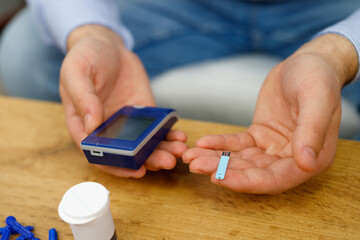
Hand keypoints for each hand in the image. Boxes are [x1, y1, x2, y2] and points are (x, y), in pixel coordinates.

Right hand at [60, 25, 186, 177]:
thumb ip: (82, 98)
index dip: (118, 166)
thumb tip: (92, 127)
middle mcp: (107, 129)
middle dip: (149, 160)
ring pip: (144, 143)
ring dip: (162, 150)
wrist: (107, 45)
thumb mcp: (76, 72)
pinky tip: (179, 135)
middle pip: (127, 153)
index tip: (137, 171)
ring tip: (179, 150)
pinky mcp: (142, 112)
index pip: (99, 154)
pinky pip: (155, 127)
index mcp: (85, 125)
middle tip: (168, 161)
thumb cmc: (86, 57)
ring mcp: (126, 122)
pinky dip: (167, 133)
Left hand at [183, 34, 357, 193]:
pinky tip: (202, 142)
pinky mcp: (258, 136)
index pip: (275, 179)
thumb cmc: (318, 78)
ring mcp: (272, 148)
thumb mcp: (317, 100)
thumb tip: (306, 164)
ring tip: (190, 156)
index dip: (247, 182)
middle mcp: (290, 159)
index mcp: (311, 158)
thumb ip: (311, 131)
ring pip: (240, 160)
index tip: (220, 178)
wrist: (307, 62)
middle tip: (195, 165)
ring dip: (215, 159)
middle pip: (252, 172)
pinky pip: (236, 144)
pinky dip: (219, 143)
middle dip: (222, 170)